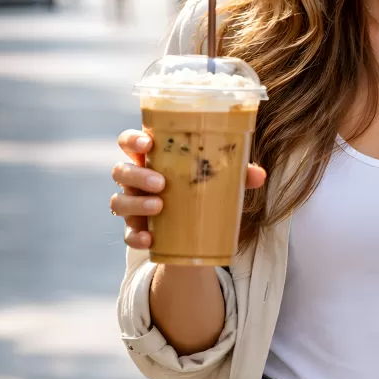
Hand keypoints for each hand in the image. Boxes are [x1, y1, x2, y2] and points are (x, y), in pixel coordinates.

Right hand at [111, 129, 266, 249]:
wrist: (192, 228)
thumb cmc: (200, 189)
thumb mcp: (217, 179)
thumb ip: (237, 174)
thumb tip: (259, 175)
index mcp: (151, 158)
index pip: (129, 141)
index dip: (132, 140)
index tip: (149, 144)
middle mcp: (135, 179)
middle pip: (121, 171)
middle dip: (138, 175)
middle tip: (161, 183)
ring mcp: (132, 205)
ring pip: (118, 202)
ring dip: (136, 204)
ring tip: (159, 207)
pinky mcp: (135, 230)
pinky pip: (127, 235)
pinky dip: (136, 237)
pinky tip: (150, 239)